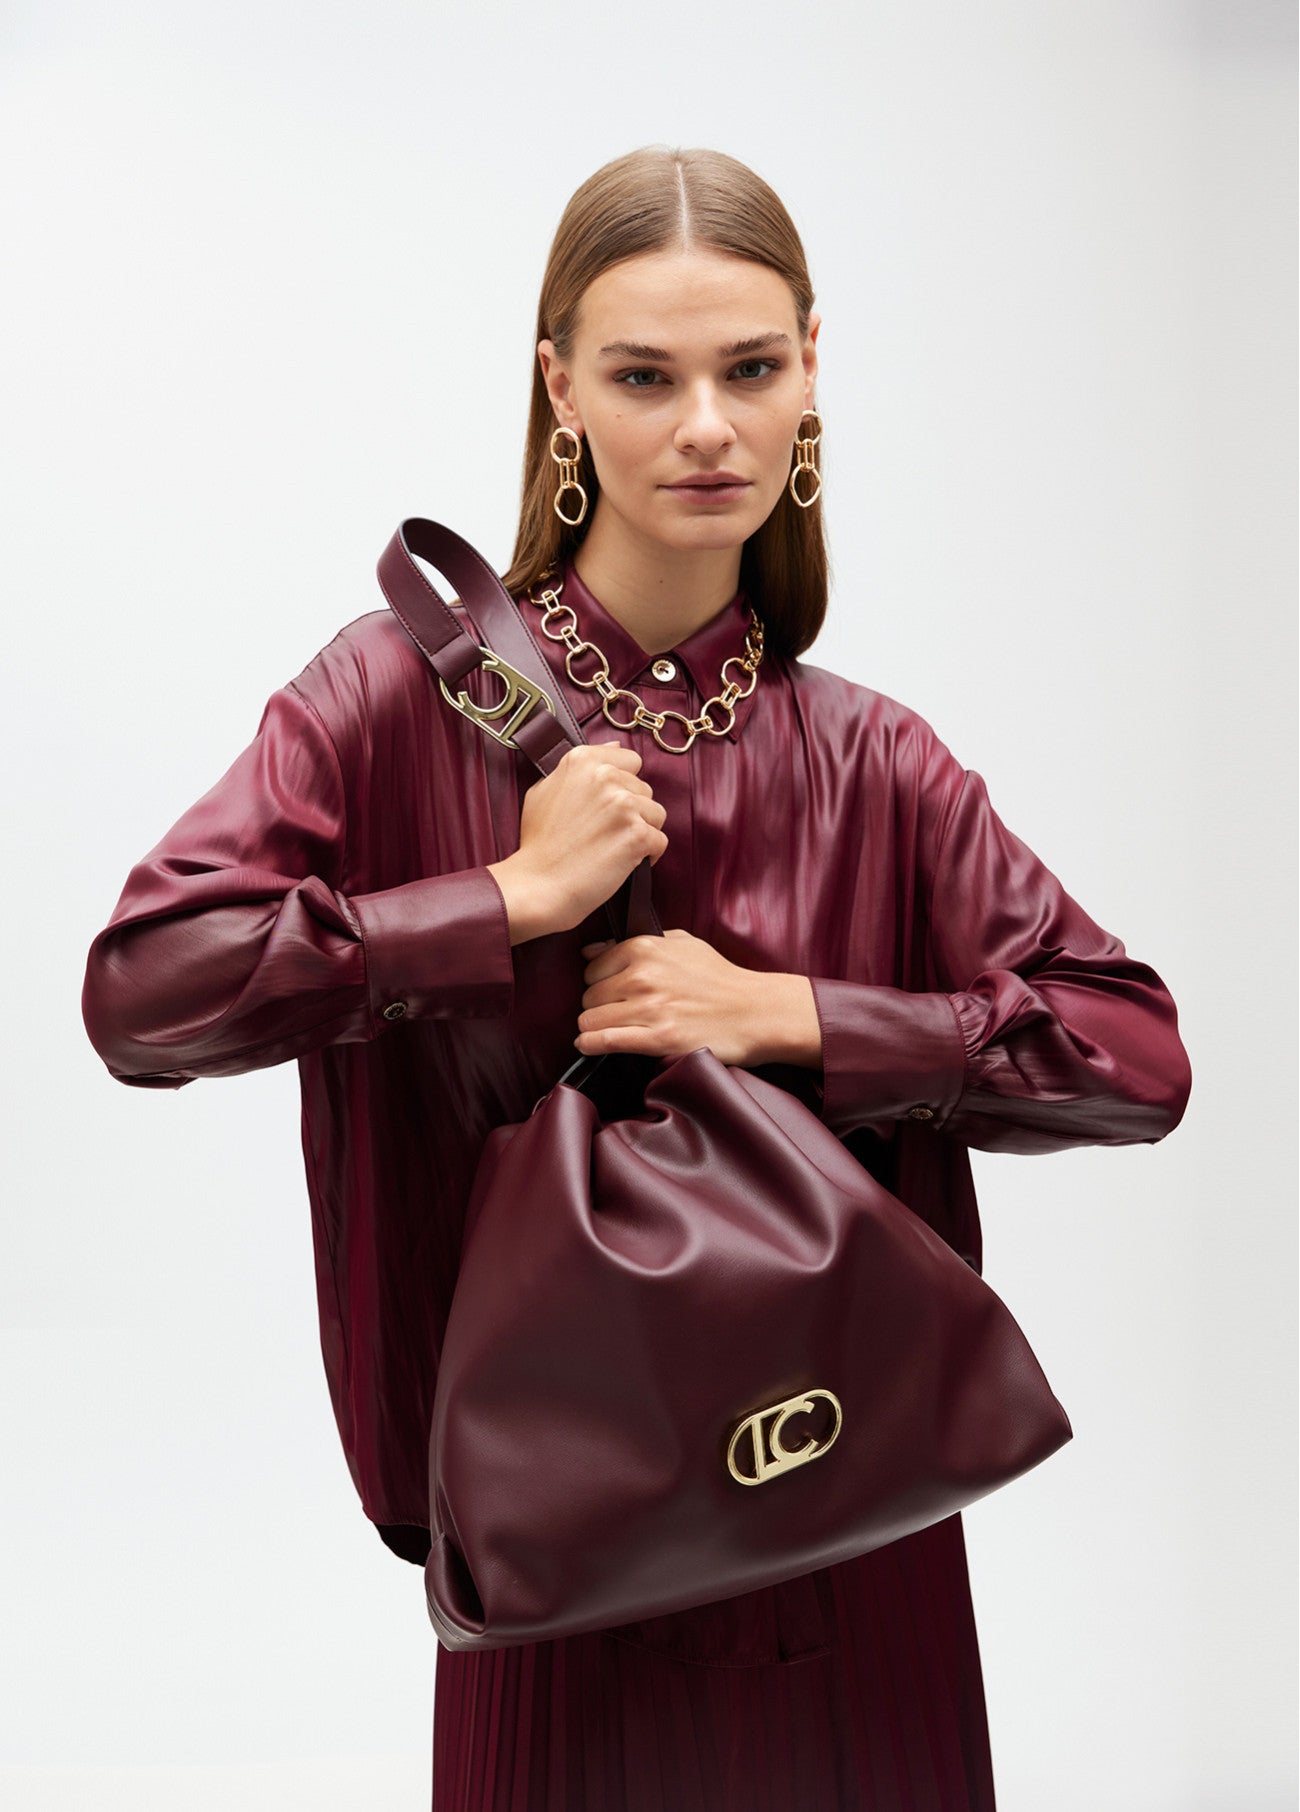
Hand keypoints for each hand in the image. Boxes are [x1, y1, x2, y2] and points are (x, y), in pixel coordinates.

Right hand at [491, 742, 667, 940]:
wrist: (538, 886)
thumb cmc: (538, 844)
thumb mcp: (544, 790)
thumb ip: (580, 767)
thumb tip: (615, 747)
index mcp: (583, 760)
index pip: (630, 761)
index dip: (621, 786)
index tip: (605, 807)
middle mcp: (605, 776)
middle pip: (644, 789)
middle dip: (631, 811)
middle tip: (603, 834)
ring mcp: (623, 804)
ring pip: (656, 814)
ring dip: (640, 832)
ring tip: (612, 848)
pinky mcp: (637, 834)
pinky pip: (659, 841)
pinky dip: (646, 856)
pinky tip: (620, 863)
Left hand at [574, 928, 797, 1067]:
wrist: (755, 1011)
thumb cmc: (719, 978)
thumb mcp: (681, 943)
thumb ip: (636, 941)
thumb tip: (590, 950)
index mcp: (645, 948)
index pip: (591, 968)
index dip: (597, 982)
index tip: (608, 992)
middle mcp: (643, 976)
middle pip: (589, 996)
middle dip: (597, 1006)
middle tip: (615, 1013)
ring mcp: (650, 1008)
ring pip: (590, 1019)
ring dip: (594, 1027)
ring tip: (607, 1030)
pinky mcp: (658, 1038)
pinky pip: (605, 1041)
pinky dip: (590, 1044)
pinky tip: (589, 1044)